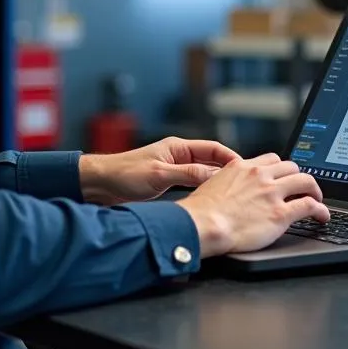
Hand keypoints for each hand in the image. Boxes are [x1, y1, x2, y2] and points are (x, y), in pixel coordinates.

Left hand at [78, 136, 239, 205]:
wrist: (101, 184)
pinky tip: (211, 201)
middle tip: (246, 184)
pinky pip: (193, 184)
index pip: (213, 149)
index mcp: (177, 148)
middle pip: (211, 161)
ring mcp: (173, 169)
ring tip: (234, 194)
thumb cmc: (124, 174)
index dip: (231, 158)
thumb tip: (214, 174)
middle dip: (229, 171)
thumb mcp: (159, 175)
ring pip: (203, 174)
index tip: (246, 170)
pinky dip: (204, 190)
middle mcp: (178, 156)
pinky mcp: (168, 183)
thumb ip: (187, 173)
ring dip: (217, 182)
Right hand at [178, 152, 329, 256]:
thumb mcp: (212, 184)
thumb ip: (227, 181)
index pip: (271, 159)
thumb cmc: (201, 211)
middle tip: (301, 189)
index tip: (284, 177)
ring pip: (306, 180)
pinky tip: (322, 216)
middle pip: (291, 167)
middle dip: (298, 177)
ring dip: (314, 189)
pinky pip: (310, 206)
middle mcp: (260, 175)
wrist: (203, 224)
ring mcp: (272, 193)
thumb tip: (228, 189)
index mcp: (242, 166)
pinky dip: (321, 210)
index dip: (281, 169)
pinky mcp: (280, 214)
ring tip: (316, 199)